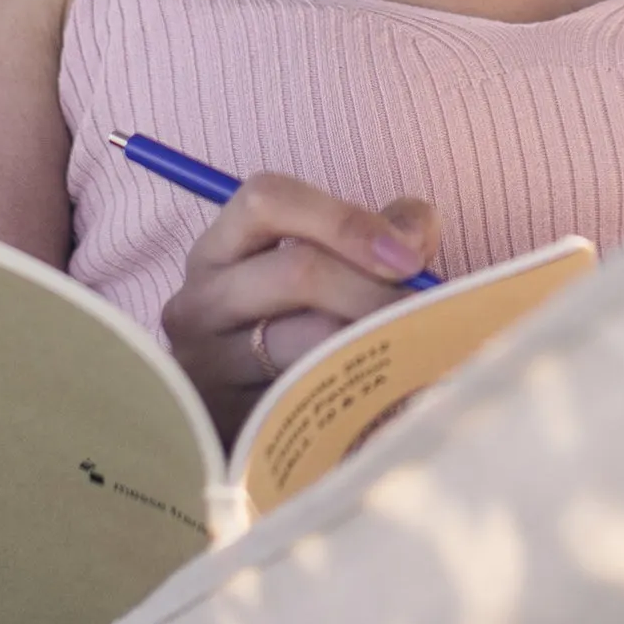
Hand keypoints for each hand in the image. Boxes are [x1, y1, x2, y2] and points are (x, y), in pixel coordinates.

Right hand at [159, 174, 439, 430]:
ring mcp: (208, 366)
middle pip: (297, 272)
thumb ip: (376, 231)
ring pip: (307, 343)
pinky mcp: (228, 422)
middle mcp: (199, 301)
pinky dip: (359, 391)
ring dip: (371, 341)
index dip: (344, 220)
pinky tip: (388, 389)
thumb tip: (416, 236)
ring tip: (412, 348)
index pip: (267, 200)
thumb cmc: (290, 325)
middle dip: (375, 288)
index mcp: (218, 248)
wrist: (238, 416)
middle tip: (424, 310)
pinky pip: (308, 404)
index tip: (408, 256)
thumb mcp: (317, 264)